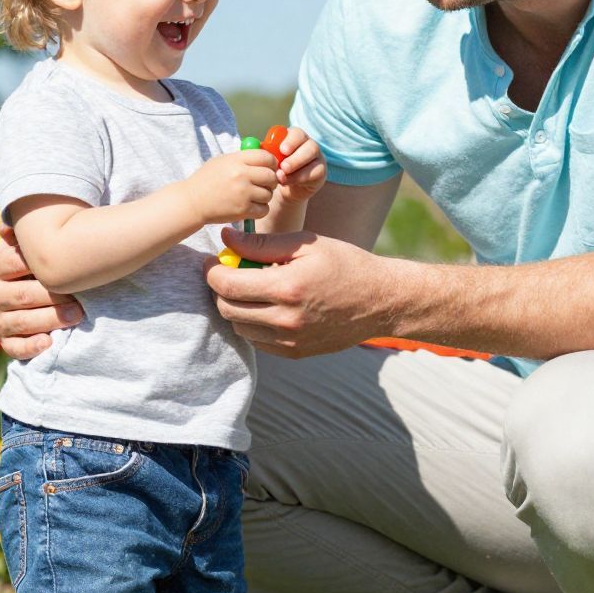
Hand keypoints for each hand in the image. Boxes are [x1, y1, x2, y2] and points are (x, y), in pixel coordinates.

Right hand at [0, 224, 83, 359]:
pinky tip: (49, 342)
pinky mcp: (6, 341)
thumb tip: (6, 227)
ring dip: (50, 319)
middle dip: (53, 296)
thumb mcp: (33, 242)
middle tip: (81, 296)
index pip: (13, 263)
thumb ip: (24, 231)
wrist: (44, 291)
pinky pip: (14, 348)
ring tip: (77, 315)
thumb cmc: (44, 262)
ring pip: (21, 322)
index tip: (67, 262)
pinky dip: (30, 347)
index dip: (41, 263)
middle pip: (22, 296)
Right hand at [187, 149, 277, 226]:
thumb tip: (265, 157)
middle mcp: (241, 175)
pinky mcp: (242, 210)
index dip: (272, 163)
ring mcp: (243, 193)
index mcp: (237, 160)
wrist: (192, 201)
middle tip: (264, 184)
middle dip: (271, 180)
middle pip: (271, 176)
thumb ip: (243, 158)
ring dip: (264, 196)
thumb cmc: (207, 180)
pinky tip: (251, 206)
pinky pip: (264, 209)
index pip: (267, 157)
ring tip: (253, 196)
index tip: (269, 168)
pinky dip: (260, 209)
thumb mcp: (222, 161)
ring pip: (269, 194)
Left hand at [204, 229, 394, 355]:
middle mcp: (285, 320)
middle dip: (221, 289)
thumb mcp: (305, 244)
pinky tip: (269, 306)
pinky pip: (257, 341)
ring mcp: (290, 341)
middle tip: (230, 273)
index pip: (226, 284)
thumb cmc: (345, 264)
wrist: (381, 301)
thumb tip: (225, 239)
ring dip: (237, 307)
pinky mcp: (295, 353)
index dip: (212, 270)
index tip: (215, 260)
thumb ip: (261, 244)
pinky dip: (254, 324)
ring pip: (239, 328)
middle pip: (227, 309)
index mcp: (286, 288)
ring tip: (253, 289)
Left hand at [271, 127, 326, 206]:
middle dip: (295, 156)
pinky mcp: (321, 171)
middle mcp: (308, 144)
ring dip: (297, 167)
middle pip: (309, 145)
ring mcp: (317, 157)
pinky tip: (288, 182)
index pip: (296, 133)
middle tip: (283, 166)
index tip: (282, 150)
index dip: (290, 140)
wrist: (283, 188)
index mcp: (294, 137)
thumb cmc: (273, 168)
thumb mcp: (267, 159)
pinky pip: (316, 172)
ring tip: (282, 176)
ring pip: (313, 158)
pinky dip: (301, 178)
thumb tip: (252, 146)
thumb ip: (264, 152)